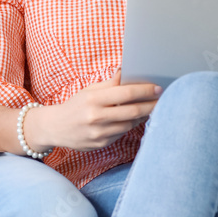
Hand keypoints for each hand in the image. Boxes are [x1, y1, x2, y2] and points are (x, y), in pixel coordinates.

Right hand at [25, 69, 160, 151]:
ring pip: (130, 124)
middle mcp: (96, 117)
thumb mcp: (89, 90)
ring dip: (142, 116)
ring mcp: (99, 133)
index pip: (126, 94)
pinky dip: (130, 125)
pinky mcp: (101, 144)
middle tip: (162, 100)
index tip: (157, 88)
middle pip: (133, 111)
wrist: (55, 127)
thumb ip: (110, 83)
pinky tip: (134, 119)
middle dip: (151, 105)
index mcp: (93, 99)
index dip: (145, 91)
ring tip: (150, 108)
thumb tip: (128, 72)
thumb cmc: (75, 105)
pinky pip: (122, 133)